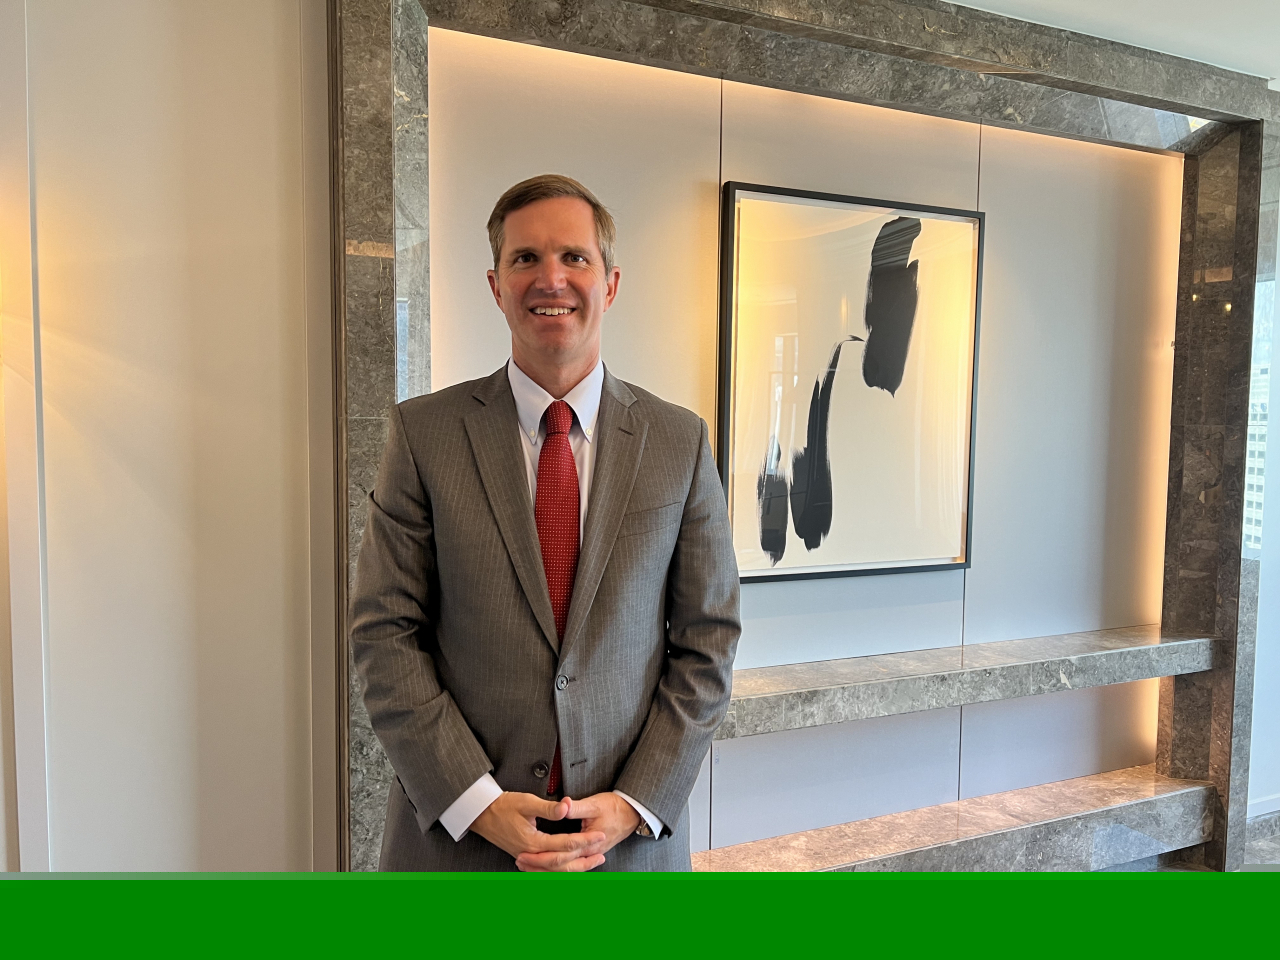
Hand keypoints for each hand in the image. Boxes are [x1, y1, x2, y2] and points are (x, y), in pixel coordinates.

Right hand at [471, 792, 606, 871]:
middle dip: (584, 858)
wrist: (481, 814)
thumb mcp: (526, 802)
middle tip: (601, 853)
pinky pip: (547, 868)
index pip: (565, 844)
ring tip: (592, 862)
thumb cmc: (502, 806)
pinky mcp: (525, 856)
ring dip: (575, 867)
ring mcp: (527, 857)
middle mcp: (531, 853)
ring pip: (555, 869)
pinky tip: (569, 866)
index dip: (585, 840)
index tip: (600, 834)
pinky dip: (561, 869)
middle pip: (563, 862)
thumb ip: (548, 808)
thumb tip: (566, 808)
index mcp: (534, 842)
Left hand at [514, 793, 640, 871]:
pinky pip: (569, 864)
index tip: (524, 853)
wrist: (632, 812)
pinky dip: (555, 866)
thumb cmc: (615, 807)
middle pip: (560, 866)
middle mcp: (587, 853)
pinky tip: (546, 864)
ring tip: (527, 865)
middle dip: (538, 865)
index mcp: (587, 843)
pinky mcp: (589, 852)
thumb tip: (563, 805)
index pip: (560, 854)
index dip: (540, 855)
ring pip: (564, 868)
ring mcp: (589, 854)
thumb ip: (576, 807)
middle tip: (520, 861)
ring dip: (545, 868)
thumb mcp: (595, 804)